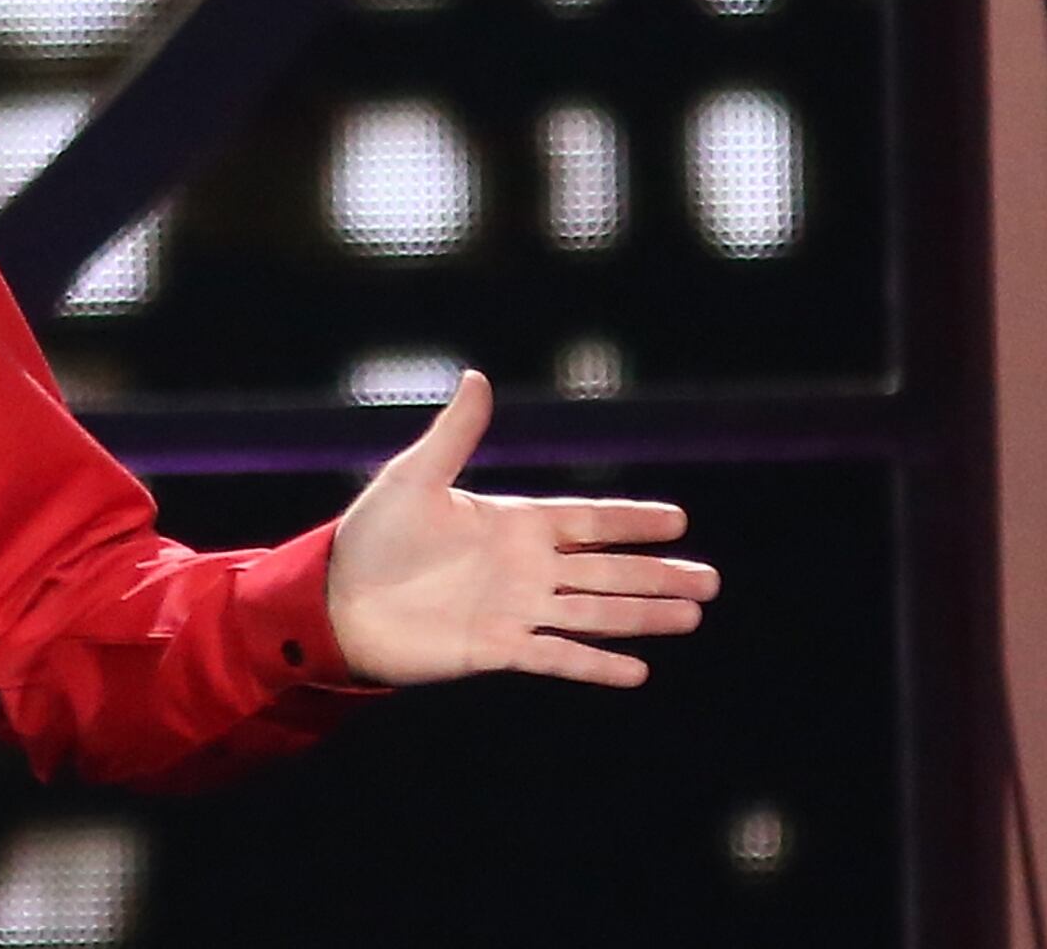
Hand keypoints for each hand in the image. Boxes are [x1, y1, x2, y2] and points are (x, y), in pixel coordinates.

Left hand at [325, 370, 719, 687]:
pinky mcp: (498, 649)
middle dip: (657, 574)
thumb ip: (455, 436)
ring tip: (692, 616)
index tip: (679, 521)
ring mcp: (515, 610)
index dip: (631, 520)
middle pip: (605, 570)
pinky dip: (597, 664)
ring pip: (594, 613)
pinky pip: (558, 657)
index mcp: (511, 523)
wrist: (335, 601)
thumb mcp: (414, 479)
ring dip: (643, 616)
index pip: (586, 520)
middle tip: (711, 580)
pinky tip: (638, 670)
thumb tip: (476, 377)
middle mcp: (523, 568)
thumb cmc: (371, 536)